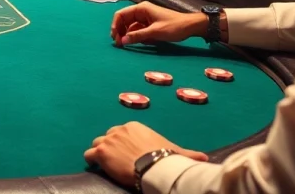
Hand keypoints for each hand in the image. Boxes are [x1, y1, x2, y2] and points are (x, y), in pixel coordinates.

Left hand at [85, 122, 207, 186]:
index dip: (123, 142)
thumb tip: (205, 158)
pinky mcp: (100, 152)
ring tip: (105, 162)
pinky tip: (96, 166)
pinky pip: (89, 154)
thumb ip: (188, 153)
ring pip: (97, 143)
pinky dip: (91, 160)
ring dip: (99, 152)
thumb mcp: (175, 152)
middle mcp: (119, 130)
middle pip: (109, 136)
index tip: (128, 152)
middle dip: (111, 145)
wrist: (154, 166)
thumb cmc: (165, 158)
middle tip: (116, 158)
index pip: (123, 132)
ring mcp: (108, 140)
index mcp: (134, 127)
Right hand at [111, 3, 207, 46]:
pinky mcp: (149, 25)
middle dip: (121, 32)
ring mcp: (145, 18)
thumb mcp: (154, 32)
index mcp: (141, 9)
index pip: (121, 15)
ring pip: (130, 27)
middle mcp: (141, 12)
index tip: (115, 38)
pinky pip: (138, 30)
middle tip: (120, 44)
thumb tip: (122, 41)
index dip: (115, 26)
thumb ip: (137, 36)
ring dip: (128, 36)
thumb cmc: (174, 27)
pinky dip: (136, 37)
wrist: (190, 27)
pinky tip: (139, 43)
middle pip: (124, 21)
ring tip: (127, 45)